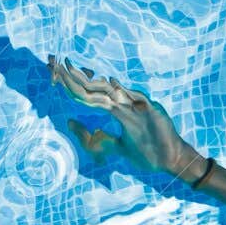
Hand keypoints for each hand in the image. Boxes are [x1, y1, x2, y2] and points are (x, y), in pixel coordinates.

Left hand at [49, 57, 202, 179]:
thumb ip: (93, 138)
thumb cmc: (146, 154)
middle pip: (96, 87)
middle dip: (75, 77)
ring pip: (111, 91)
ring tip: (73, 71)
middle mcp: (125, 105)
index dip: (72, 85)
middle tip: (56, 63)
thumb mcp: (114, 147)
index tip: (56, 74)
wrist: (170, 161)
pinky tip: (111, 84)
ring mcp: (138, 107)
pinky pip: (137, 99)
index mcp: (117, 110)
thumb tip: (69, 123)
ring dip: (92, 81)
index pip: (90, 95)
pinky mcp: (152, 111)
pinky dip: (125, 92)